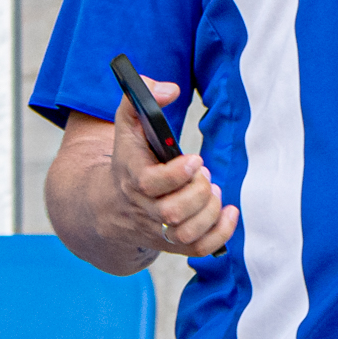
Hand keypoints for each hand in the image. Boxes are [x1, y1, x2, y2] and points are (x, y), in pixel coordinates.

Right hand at [110, 77, 236, 257]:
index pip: (150, 184)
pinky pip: (198, 249)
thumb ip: (141, 98)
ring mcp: (158, 229)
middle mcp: (144, 209)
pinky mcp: (172, 244)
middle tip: (204, 174)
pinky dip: (220, 234)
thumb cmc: (129, 159)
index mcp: (132, 178)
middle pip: (172, 211)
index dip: (176, 174)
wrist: (108, 206)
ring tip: (212, 191)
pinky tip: (229, 212)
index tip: (195, 158)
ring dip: (208, 212)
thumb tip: (168, 89)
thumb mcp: (126, 126)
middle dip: (197, 192)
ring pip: (185, 233)